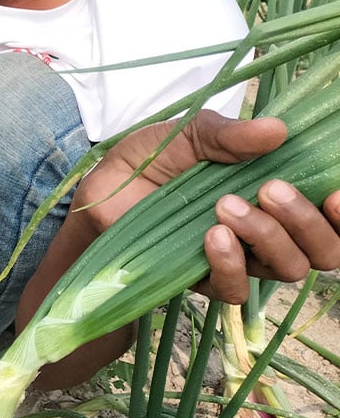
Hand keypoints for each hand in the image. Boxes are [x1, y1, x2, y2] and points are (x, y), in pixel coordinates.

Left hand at [76, 111, 339, 302]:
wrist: (101, 193)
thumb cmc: (152, 161)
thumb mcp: (189, 134)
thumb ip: (229, 134)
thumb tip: (277, 129)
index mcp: (277, 193)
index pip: (332, 216)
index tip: (336, 192)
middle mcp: (269, 231)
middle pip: (324, 249)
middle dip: (306, 221)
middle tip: (271, 188)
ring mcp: (241, 259)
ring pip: (288, 268)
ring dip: (267, 236)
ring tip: (226, 205)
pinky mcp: (206, 280)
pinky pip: (237, 288)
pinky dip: (232, 262)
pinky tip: (212, 237)